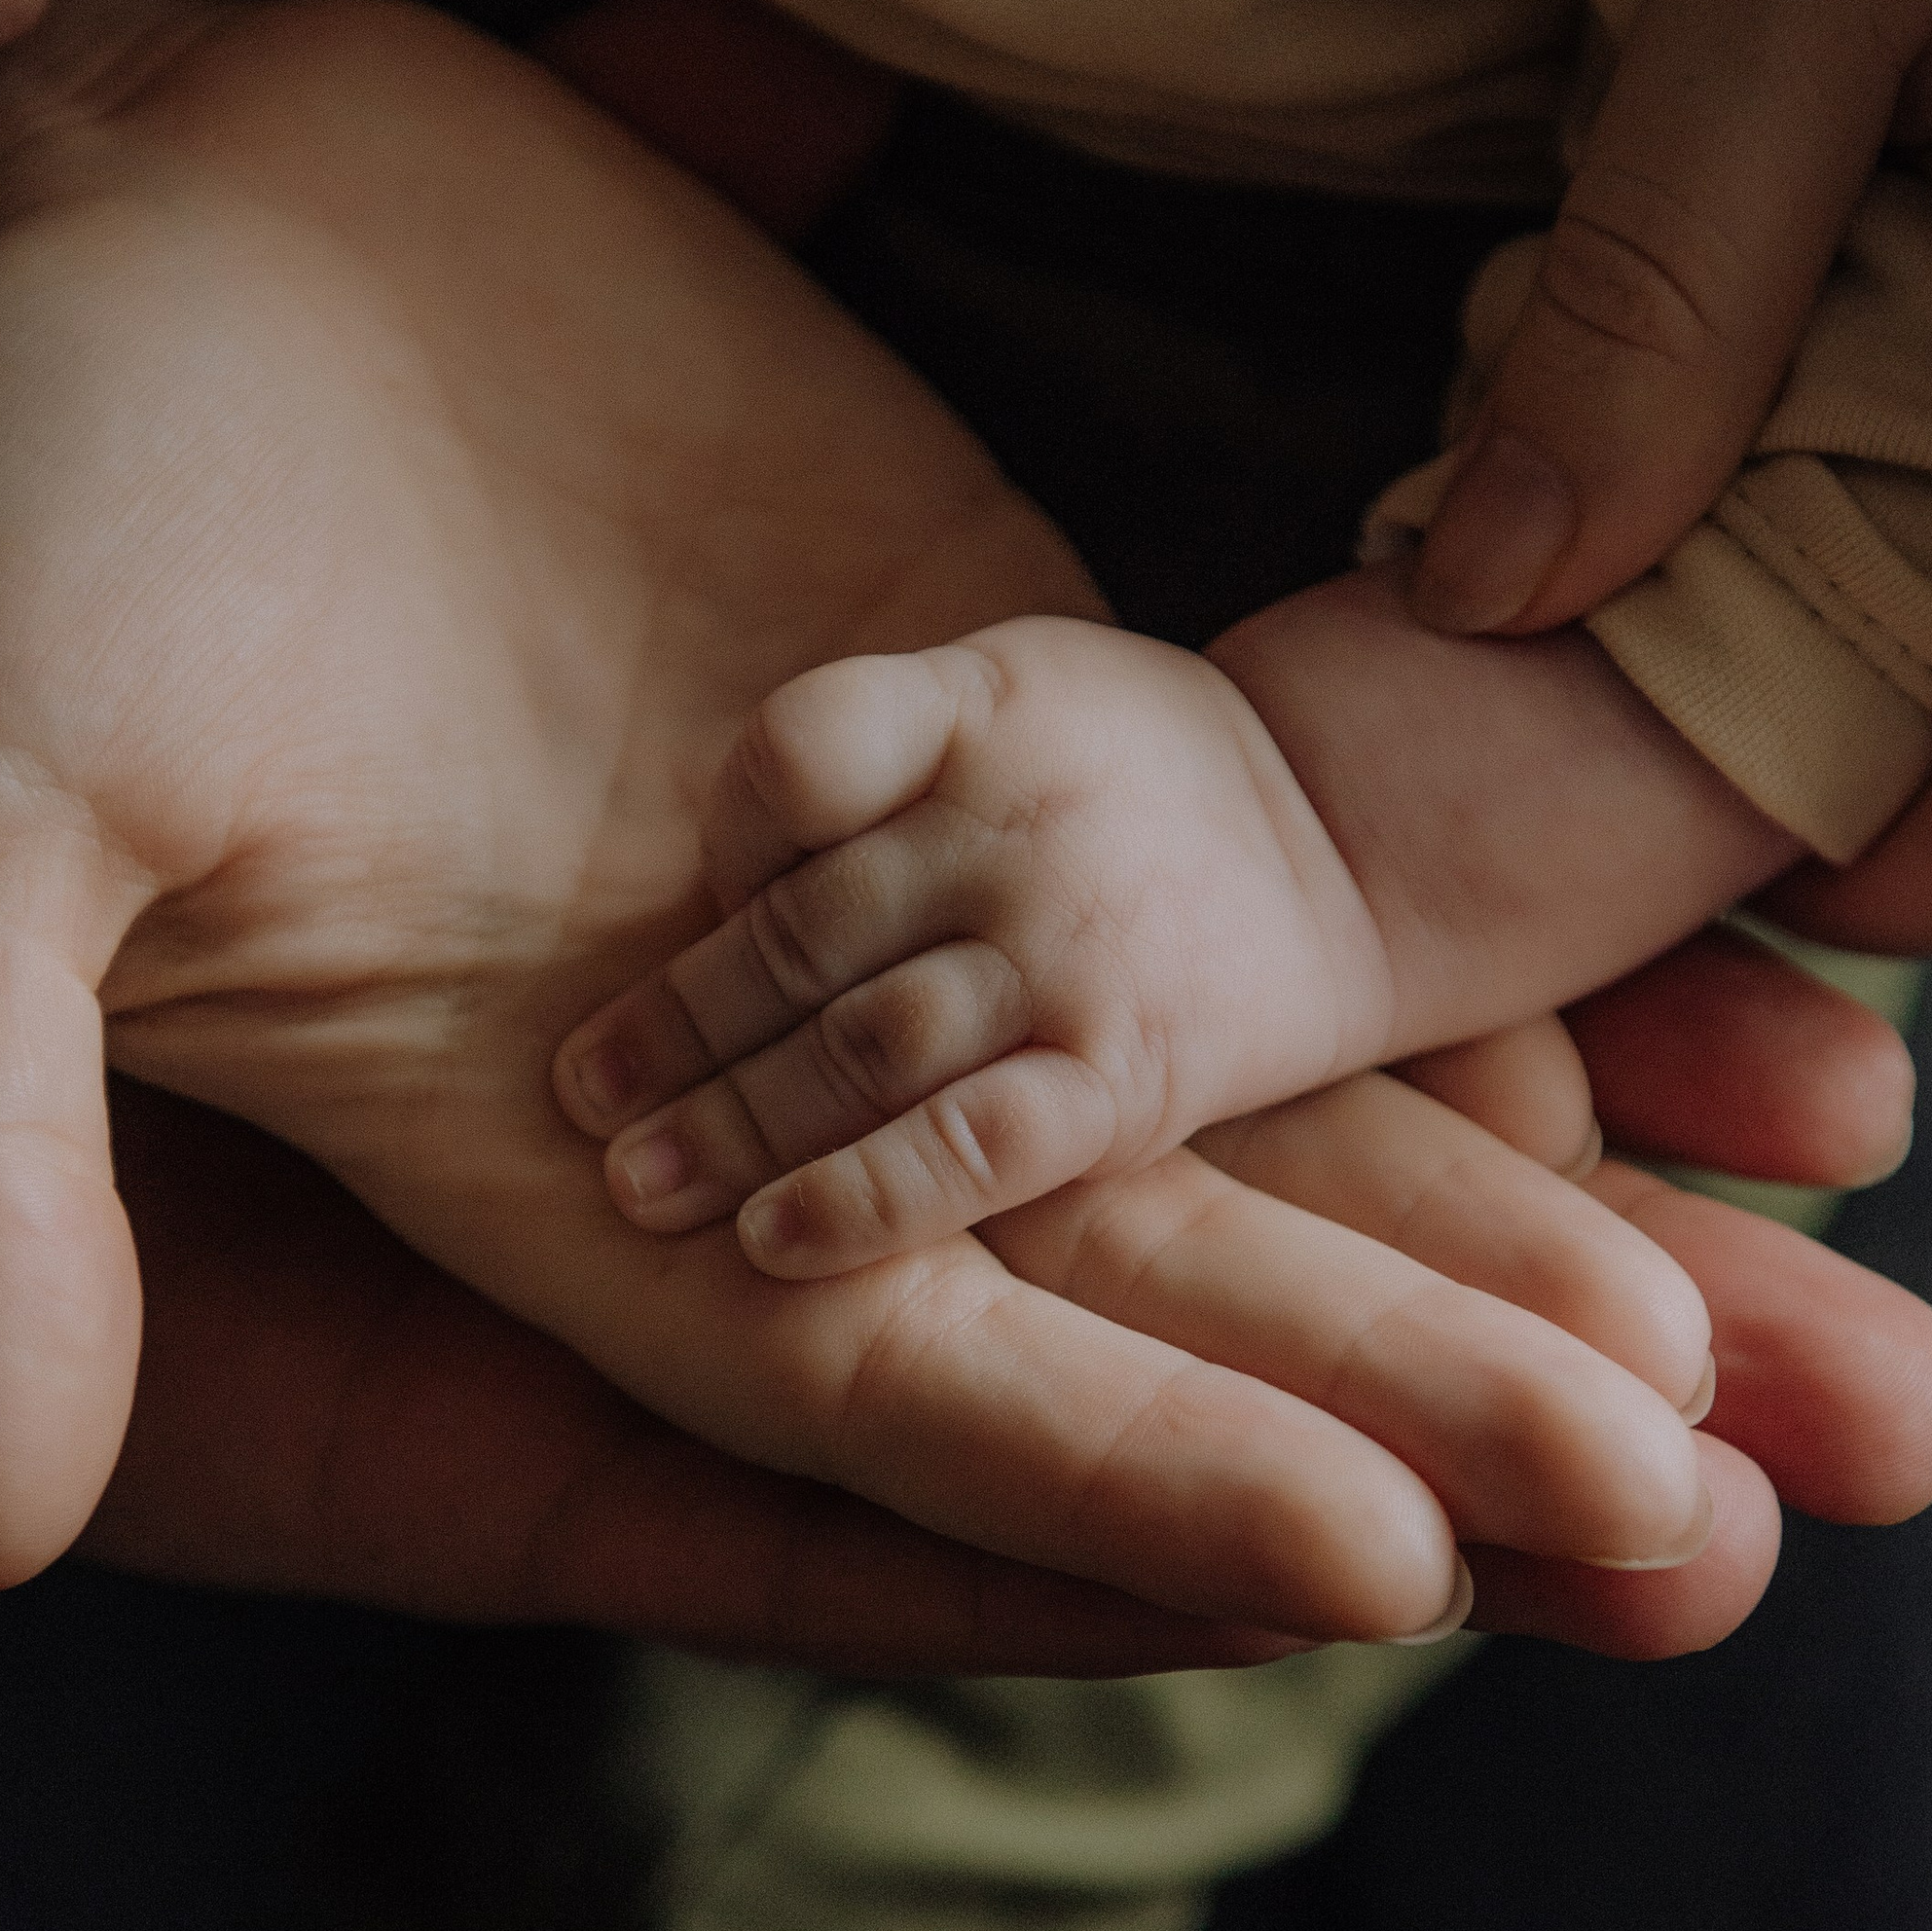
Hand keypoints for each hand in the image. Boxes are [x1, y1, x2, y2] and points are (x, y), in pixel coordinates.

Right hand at [0, 658, 1931, 1668]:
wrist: (68, 249)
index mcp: (560, 1151)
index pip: (884, 1374)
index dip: (1128, 1471)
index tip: (1401, 1569)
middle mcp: (762, 1061)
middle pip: (1149, 1268)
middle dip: (1439, 1379)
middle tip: (1758, 1491)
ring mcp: (890, 868)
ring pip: (1248, 1077)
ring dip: (1522, 1181)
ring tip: (1823, 1285)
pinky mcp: (969, 659)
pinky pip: (1248, 833)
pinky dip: (1447, 922)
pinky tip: (1675, 1002)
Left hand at [556, 615, 1396, 1265]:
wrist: (1355, 844)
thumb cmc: (1130, 777)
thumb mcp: (1014, 687)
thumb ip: (872, 747)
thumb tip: (704, 881)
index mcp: (977, 707)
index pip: (796, 753)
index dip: (726, 835)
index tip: (702, 904)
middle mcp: (1014, 828)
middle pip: (798, 931)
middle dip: (676, 1026)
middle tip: (577, 1097)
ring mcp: (1068, 957)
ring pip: (858, 1049)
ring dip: (729, 1125)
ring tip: (634, 1190)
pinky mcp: (1120, 1079)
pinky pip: (968, 1148)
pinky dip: (861, 1202)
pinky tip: (771, 1243)